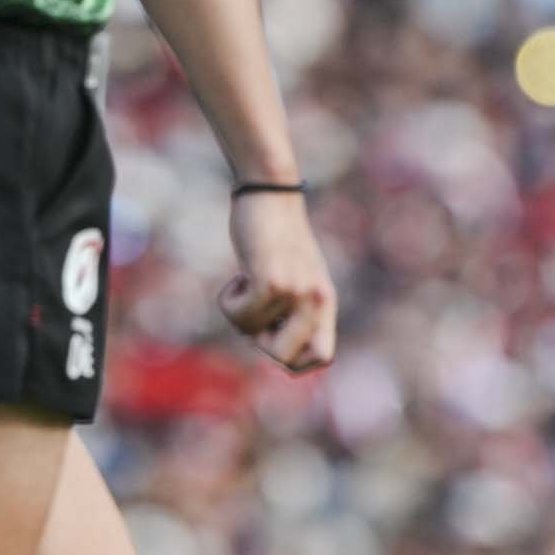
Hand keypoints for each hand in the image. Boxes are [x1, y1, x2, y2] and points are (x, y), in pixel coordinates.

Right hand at [219, 189, 336, 371]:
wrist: (268, 195)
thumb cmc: (273, 237)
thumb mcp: (293, 275)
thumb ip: (292, 310)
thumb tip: (272, 351)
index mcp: (325, 302)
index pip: (323, 357)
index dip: (294, 360)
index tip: (274, 335)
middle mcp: (316, 301)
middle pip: (286, 359)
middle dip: (260, 343)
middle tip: (255, 312)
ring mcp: (296, 292)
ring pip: (253, 335)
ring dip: (238, 313)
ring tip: (244, 280)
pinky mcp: (272, 282)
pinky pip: (241, 316)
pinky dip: (229, 301)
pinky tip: (238, 276)